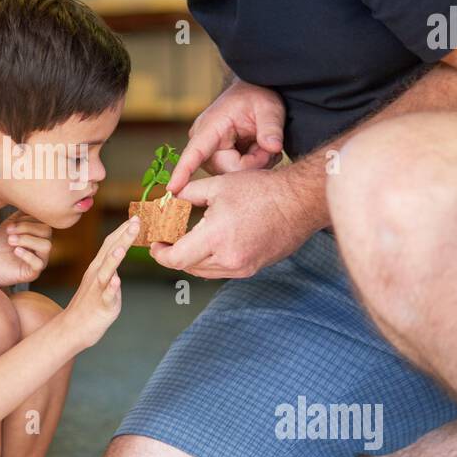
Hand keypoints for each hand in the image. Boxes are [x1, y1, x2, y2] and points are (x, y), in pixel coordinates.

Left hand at [0, 211, 52, 286]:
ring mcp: (40, 259)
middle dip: (27, 228)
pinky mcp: (33, 272)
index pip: (44, 220)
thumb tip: (28, 199)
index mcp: (38, 232)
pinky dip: (27, 255)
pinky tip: (15, 251)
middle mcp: (42, 245)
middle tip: (8, 231)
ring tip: (10, 241)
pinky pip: (39, 264)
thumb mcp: (9, 224)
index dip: (28, 219)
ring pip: (47, 246)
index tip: (10, 223)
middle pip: (47, 231)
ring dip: (27, 240)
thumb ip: (20, 214)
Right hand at [62, 217, 138, 348]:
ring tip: (122, 247)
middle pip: (110, 251)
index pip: (111, 243)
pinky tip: (116, 282)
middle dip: (124, 236)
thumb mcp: (101, 280)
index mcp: (99, 267)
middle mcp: (97, 274)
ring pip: (106, 272)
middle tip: (137, 220)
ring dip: (114, 259)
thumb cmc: (90, 304)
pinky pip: (106, 296)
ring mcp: (98, 290)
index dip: (123, 230)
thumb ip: (110, 265)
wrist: (73, 328)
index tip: (136, 216)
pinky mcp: (101, 305)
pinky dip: (111, 288)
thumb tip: (120, 252)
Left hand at [151, 166, 314, 278]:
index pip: (176, 259)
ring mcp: (242, 267)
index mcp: (216, 237)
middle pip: (188, 267)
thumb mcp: (218, 184)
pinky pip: (222, 270)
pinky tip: (211, 243)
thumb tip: (169, 199)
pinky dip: (211, 259)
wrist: (300, 202)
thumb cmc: (262, 190)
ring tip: (187, 239)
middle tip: (168, 239)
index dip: (160, 254)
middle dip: (174, 254)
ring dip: (192, 258)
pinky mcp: (253, 268)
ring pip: (205, 271)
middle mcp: (228, 258)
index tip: (156, 244)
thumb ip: (187, 194)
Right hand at [168, 80, 285, 193]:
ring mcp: (211, 154)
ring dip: (255, 164)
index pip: (195, 152)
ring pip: (234, 175)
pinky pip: (236, 174)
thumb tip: (272, 147)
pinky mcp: (219, 160)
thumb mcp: (269, 108)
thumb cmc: (257, 97)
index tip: (172, 189)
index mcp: (211, 127)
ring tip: (263, 144)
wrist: (254, 94)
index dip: (183, 171)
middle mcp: (205, 142)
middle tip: (269, 145)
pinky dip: (253, 165)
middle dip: (254, 163)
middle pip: (228, 171)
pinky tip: (259, 150)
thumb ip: (271, 128)